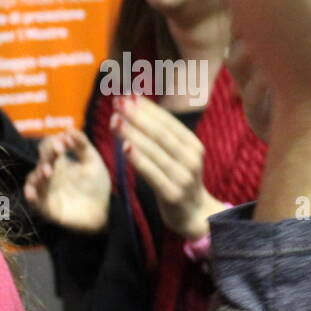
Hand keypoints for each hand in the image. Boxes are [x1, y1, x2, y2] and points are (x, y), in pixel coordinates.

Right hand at [23, 130, 110, 232]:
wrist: (104, 213)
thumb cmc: (97, 186)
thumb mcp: (93, 162)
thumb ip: (83, 146)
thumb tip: (69, 130)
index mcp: (60, 162)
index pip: (49, 147)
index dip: (54, 142)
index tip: (65, 142)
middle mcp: (50, 175)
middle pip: (42, 161)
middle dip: (48, 156)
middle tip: (58, 152)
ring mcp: (47, 191)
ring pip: (34, 180)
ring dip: (39, 175)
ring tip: (48, 172)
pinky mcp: (47, 208)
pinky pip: (35, 202)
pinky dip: (31, 197)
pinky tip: (32, 192)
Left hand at [113, 95, 227, 240]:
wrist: (195, 215)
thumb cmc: (179, 180)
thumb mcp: (179, 156)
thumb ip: (162, 137)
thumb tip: (137, 108)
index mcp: (193, 145)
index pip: (167, 122)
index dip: (147, 107)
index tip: (128, 95)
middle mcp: (190, 159)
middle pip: (160, 133)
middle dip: (137, 116)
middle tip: (118, 102)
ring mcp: (183, 177)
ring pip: (154, 151)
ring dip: (133, 134)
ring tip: (115, 120)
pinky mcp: (172, 194)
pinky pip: (152, 174)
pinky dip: (138, 160)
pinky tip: (124, 148)